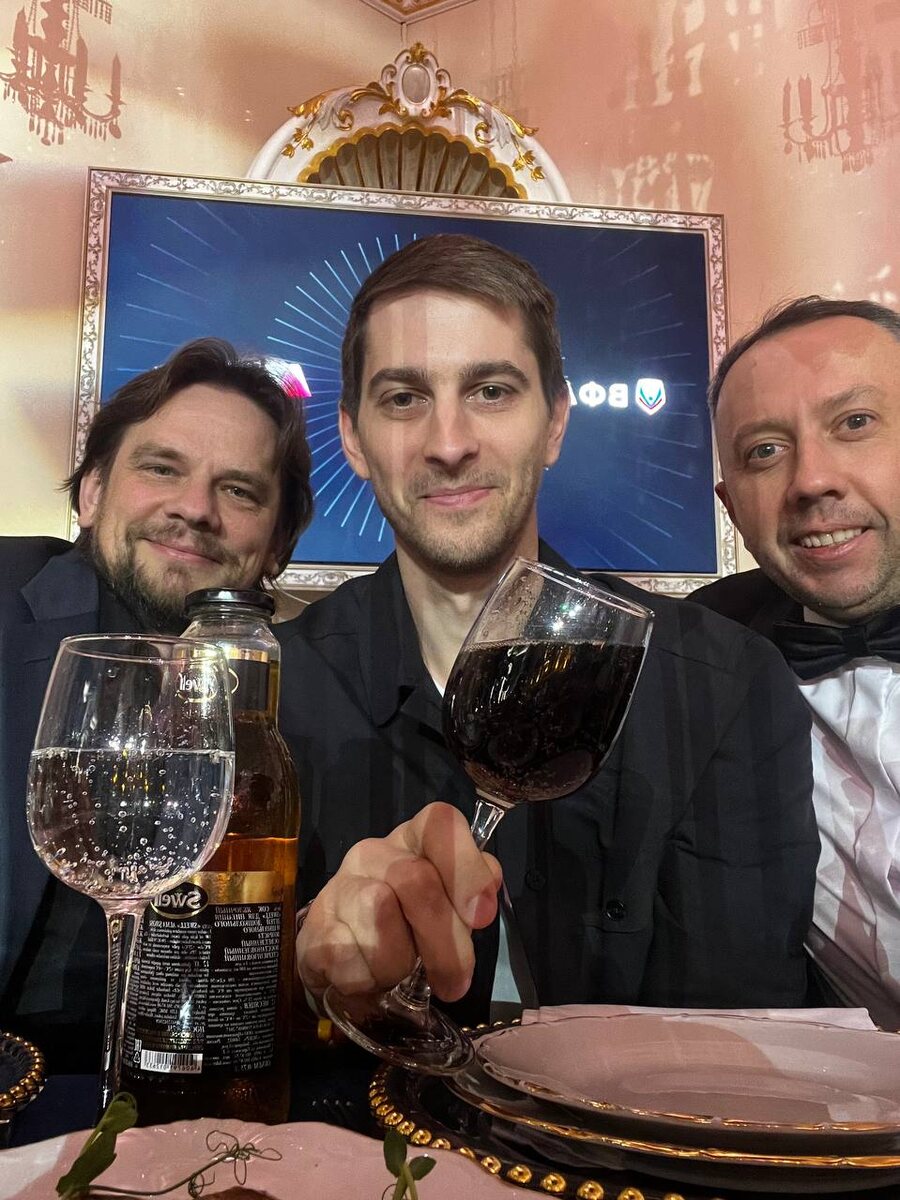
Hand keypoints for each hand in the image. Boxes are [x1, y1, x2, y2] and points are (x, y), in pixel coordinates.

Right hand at [296, 802, 501, 1002]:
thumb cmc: (409, 923)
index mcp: (414, 839)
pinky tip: (366, 977)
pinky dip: (367, 982)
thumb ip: (471, 894)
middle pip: (416, 881)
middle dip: (445, 943)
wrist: (342, 955)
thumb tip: (483, 904)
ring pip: (380, 917)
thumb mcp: (448, 904)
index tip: (482, 917)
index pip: (440, 824)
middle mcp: (373, 852)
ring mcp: (339, 887)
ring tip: (397, 971)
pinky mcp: (313, 928)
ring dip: (399, 962)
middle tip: (455, 983)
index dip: (466, 868)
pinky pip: (350, 960)